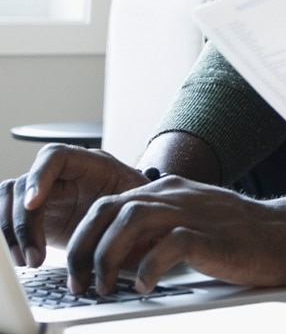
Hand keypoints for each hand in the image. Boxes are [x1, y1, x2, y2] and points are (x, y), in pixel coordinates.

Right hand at [1, 145, 146, 267]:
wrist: (138, 217)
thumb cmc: (142, 205)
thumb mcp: (141, 201)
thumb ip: (128, 205)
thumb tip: (122, 226)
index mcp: (89, 163)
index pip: (54, 156)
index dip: (39, 177)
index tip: (34, 203)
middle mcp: (61, 175)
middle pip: (22, 185)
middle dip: (21, 222)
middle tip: (34, 254)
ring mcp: (45, 194)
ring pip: (7, 201)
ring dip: (9, 233)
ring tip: (27, 261)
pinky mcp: (35, 215)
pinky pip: (6, 219)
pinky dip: (7, 238)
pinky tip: (21, 258)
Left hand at [62, 176, 285, 295]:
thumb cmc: (246, 236)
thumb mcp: (194, 224)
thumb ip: (159, 231)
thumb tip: (118, 259)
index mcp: (169, 191)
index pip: (107, 205)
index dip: (83, 238)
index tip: (76, 272)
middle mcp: (177, 195)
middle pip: (108, 209)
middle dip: (83, 248)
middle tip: (79, 283)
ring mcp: (194, 213)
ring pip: (129, 221)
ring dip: (106, 258)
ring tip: (104, 288)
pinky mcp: (212, 235)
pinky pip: (168, 246)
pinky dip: (147, 268)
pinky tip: (144, 287)